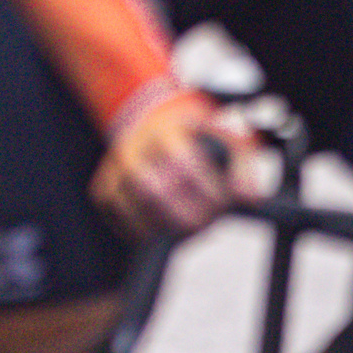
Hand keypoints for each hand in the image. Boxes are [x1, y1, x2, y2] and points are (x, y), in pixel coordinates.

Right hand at [89, 87, 257, 242]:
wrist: (151, 120)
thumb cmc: (193, 136)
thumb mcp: (224, 138)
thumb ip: (243, 166)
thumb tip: (249, 198)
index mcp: (164, 130)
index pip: (183, 163)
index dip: (207, 191)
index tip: (222, 203)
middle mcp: (134, 148)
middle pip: (154, 191)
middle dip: (186, 216)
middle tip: (206, 222)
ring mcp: (114, 170)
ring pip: (135, 210)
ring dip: (166, 227)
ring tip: (188, 225)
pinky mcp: (103, 189)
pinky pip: (119, 221)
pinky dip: (144, 232)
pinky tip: (164, 224)